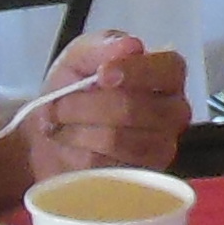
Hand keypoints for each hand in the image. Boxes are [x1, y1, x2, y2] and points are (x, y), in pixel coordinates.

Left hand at [13, 33, 188, 181]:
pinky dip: (77, 154)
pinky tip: (70, 145)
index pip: (169, 69)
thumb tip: (131, 46)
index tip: (101, 75)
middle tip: (59, 105)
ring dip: (77, 129)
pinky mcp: (140, 179)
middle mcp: (173, 112)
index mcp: (167, 74)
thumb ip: (102, 45)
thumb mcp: (79, 56)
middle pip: (134, 108)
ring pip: (117, 139)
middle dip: (85, 105)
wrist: (49, 133)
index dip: (134, 71)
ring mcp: (161, 149)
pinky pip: (106, 167)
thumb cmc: (73, 88)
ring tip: (60, 124)